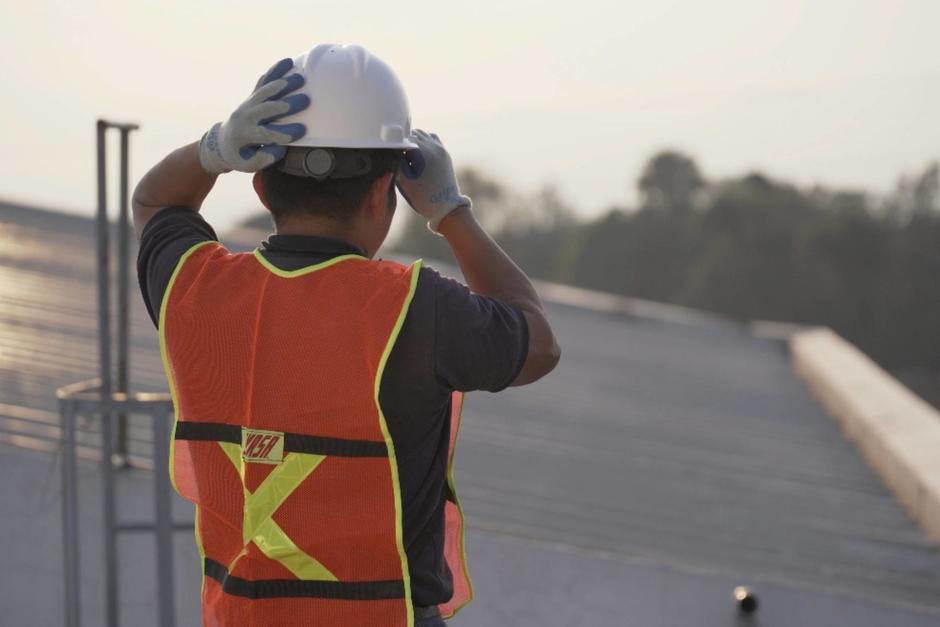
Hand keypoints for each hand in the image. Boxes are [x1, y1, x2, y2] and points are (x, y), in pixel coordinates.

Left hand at [198, 58, 309, 173]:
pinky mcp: (252, 96)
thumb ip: (263, 159)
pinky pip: (264, 81)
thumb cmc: (240, 156)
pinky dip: (275, 70)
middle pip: (267, 108)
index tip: (302, 130)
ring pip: (266, 91)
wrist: (222, 142)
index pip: (267, 133)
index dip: (285, 132)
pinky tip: (288, 62)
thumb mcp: (247, 165)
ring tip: (300, 79)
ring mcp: (249, 103)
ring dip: (283, 84)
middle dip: (287, 104)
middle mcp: (246, 116)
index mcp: (245, 135)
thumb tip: (280, 149)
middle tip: (306, 100)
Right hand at [397, 130, 471, 233]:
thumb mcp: (403, 180)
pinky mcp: (445, 153)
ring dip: (413, 141)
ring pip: (422, 135)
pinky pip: (432, 139)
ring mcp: (440, 148)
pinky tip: (419, 154)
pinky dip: (424, 143)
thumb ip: (395, 162)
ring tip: (408, 156)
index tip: (387, 152)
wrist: (445, 206)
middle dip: (403, 142)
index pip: (401, 138)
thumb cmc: (422, 197)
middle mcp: (432, 145)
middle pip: (411, 134)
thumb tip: (388, 150)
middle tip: (397, 155)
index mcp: (422, 151)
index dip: (392, 144)